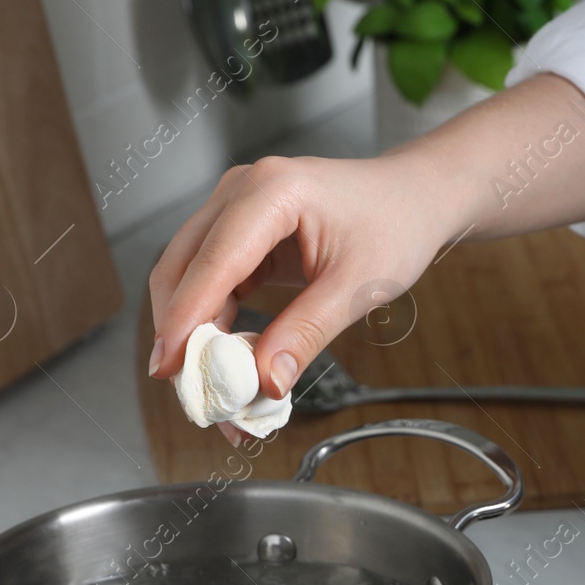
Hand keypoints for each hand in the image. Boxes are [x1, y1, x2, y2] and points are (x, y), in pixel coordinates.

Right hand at [146, 76, 584, 446]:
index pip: (213, 262)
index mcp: (273, 192)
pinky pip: (210, 281)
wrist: (415, 198)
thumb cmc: (397, 224)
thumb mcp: (359, 285)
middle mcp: (242, 192)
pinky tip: (226, 363)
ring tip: (213, 390)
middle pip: (183, 267)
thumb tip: (266, 380)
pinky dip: (212, 324)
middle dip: (180, 334)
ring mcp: (236, 209)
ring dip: (193, 334)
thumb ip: (308, 332)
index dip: (186, 318)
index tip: (169, 366)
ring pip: (188, 277)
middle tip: (191, 393)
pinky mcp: (240, 232)